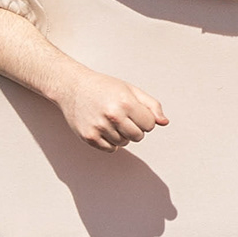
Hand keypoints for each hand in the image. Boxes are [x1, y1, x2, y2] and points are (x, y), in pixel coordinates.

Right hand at [54, 66, 168, 149]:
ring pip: (124, 143)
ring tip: (112, 120)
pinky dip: (111, 142)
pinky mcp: (89, 137)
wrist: (73, 87)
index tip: (136, 112)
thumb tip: (164, 122)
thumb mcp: (131, 90)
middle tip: (124, 117)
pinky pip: (110, 149)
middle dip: (136, 129)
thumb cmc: (104, 87)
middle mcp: (112, 116)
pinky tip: (104, 128)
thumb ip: (151, 105)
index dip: (146, 119)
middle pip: (138, 136)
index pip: (150, 125)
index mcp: (125, 103)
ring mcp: (99, 127)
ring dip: (122, 135)